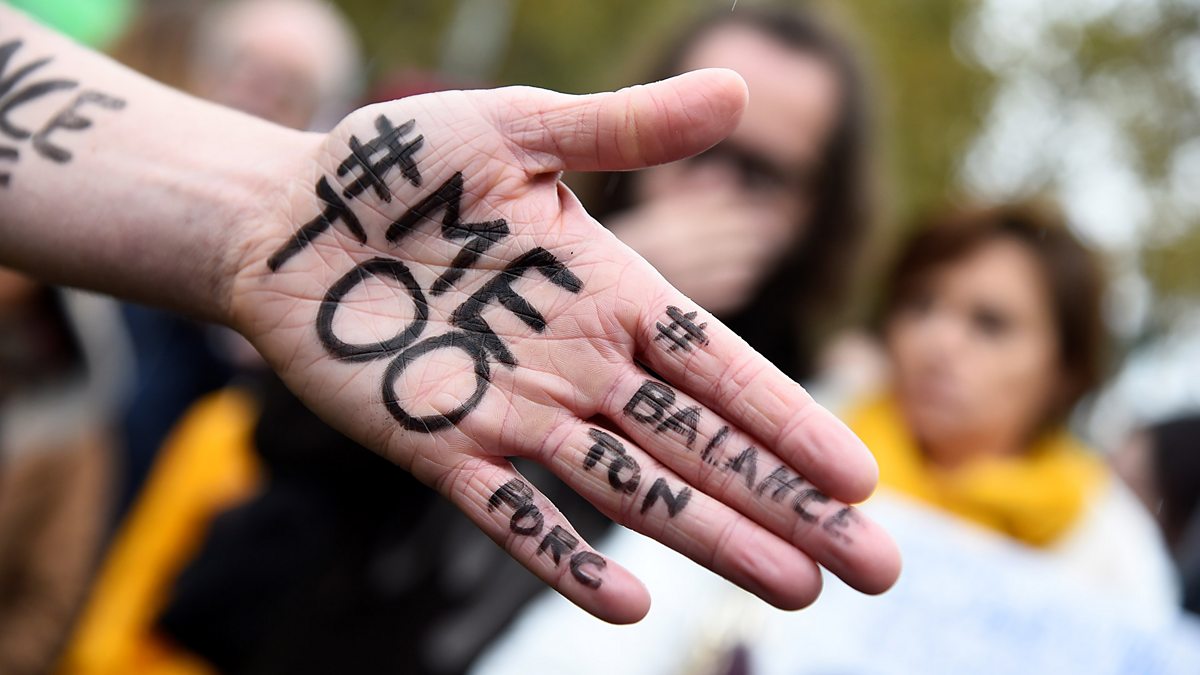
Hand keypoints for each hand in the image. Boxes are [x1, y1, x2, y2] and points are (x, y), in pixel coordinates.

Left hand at [228, 70, 899, 622]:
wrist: (287, 222)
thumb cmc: (400, 168)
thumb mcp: (517, 130)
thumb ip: (623, 129)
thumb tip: (737, 85)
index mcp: (607, 291)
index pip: (719, 367)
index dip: (789, 421)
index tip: (861, 477)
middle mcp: (578, 364)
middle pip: (702, 445)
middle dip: (787, 504)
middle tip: (873, 566)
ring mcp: (515, 413)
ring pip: (632, 488)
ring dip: (712, 537)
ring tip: (793, 590)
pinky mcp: (441, 446)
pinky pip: (514, 513)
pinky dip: (564, 557)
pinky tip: (628, 606)